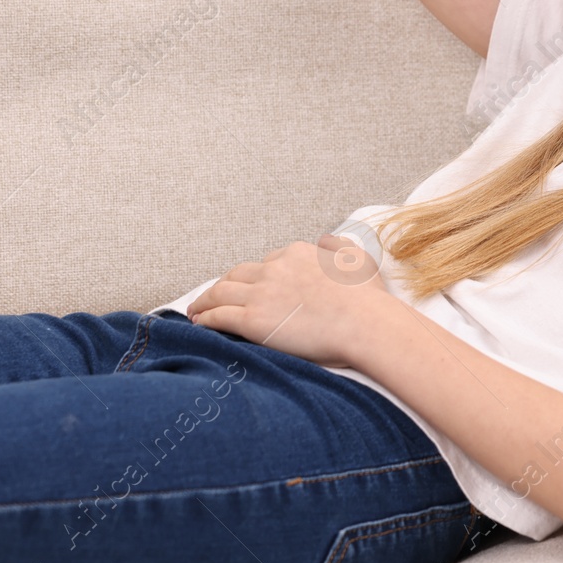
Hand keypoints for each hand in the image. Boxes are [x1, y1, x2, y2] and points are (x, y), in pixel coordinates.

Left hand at [186, 234, 393, 368]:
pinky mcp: (252, 320)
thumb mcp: (358, 259)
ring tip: (197, 311)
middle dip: (223, 284)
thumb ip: (339, 246)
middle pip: (237, 274)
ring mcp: (262, 294)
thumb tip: (326, 239)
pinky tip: (199, 324)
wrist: (364, 323)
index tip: (251, 286)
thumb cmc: (366, 297)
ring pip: (220, 292)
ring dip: (205, 301)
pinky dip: (205, 318)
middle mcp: (275, 269)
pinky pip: (219, 316)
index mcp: (297, 254)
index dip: (256, 276)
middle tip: (214, 295)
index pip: (267, 263)